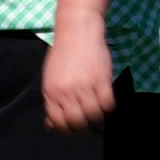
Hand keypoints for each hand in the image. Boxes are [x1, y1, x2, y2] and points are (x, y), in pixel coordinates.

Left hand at [41, 12, 114, 132]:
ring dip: (98, 118)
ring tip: (98, 112)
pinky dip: (109, 107)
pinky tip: (107, 102)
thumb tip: (51, 125)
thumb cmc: (62, 53)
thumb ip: (52, 100)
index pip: (58, 122)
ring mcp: (84, 86)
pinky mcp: (101, 79)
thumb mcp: (50, 77)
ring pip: (94, 116)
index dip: (66, 129)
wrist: (76, 29)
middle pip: (77, 122)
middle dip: (83, 127)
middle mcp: (66, 91)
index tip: (73, 127)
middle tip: (88, 122)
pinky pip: (108, 104)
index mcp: (51, 91)